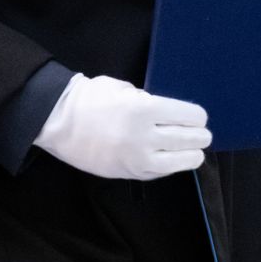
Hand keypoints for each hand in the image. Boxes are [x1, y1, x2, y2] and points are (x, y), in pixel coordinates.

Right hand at [32, 74, 210, 180]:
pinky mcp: (129, 173)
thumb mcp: (124, 88)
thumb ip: (147, 100)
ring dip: (192, 155)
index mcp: (145, 109)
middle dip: (200, 136)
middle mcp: (145, 136)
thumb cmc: (90, 98)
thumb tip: (168, 113)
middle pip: (189, 139)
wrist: (58, 122)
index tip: (199, 117)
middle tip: (202, 134)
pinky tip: (174, 160)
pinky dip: (172, 166)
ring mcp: (137, 158)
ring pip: (180, 161)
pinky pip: (161, 173)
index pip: (188, 116)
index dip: (198, 116)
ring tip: (195, 151)